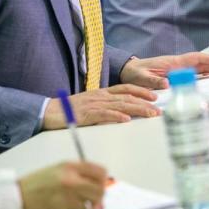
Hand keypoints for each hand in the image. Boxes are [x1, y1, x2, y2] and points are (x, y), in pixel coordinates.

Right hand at [19, 161, 107, 208]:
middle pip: (99, 191)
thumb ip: (78, 174)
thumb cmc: (37, 184)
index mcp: (70, 167)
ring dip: (82, 206)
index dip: (102, 180)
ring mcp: (67, 198)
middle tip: (91, 202)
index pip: (100, 172)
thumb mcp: (57, 170)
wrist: (17, 197)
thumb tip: (99, 183)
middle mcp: (71, 181)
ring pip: (88, 205)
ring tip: (68, 203)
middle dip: (97, 198)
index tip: (98, 186)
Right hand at [42, 85, 159, 129]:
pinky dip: (116, 117)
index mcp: (102, 92)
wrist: (49, 111)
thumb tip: (123, 112)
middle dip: (145, 103)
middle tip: (158, 110)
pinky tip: (126, 120)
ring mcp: (93, 104)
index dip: (141, 91)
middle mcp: (100, 96)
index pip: (125, 88)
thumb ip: (106, 105)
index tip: (155, 96)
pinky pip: (104, 115)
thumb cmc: (70, 110)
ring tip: (150, 114)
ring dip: (137, 110)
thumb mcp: (91, 104)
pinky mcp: (86, 114)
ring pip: (119, 105)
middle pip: (127, 97)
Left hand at [119, 52, 208, 89]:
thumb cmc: (135, 74)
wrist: (129, 71)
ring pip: (198, 68)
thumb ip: (155, 81)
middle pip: (200, 63)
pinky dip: (203, 74)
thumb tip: (167, 84)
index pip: (195, 59)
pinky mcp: (175, 73)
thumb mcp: (143, 78)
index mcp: (172, 63)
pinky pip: (192, 73)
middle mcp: (177, 64)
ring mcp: (177, 68)